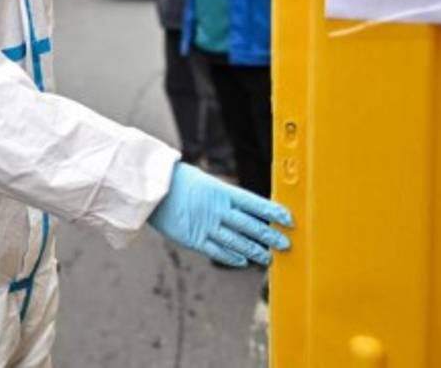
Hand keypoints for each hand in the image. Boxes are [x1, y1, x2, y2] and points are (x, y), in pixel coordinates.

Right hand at [147, 162, 291, 267]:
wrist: (151, 189)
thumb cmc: (177, 181)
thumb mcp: (205, 182)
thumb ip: (224, 196)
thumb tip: (245, 207)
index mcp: (222, 192)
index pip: (256, 203)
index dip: (274, 212)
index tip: (289, 220)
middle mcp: (218, 210)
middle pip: (251, 226)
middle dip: (271, 236)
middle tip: (286, 244)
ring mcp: (207, 226)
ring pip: (238, 242)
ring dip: (255, 251)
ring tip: (269, 258)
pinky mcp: (194, 239)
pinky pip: (218, 251)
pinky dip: (232, 257)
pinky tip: (243, 261)